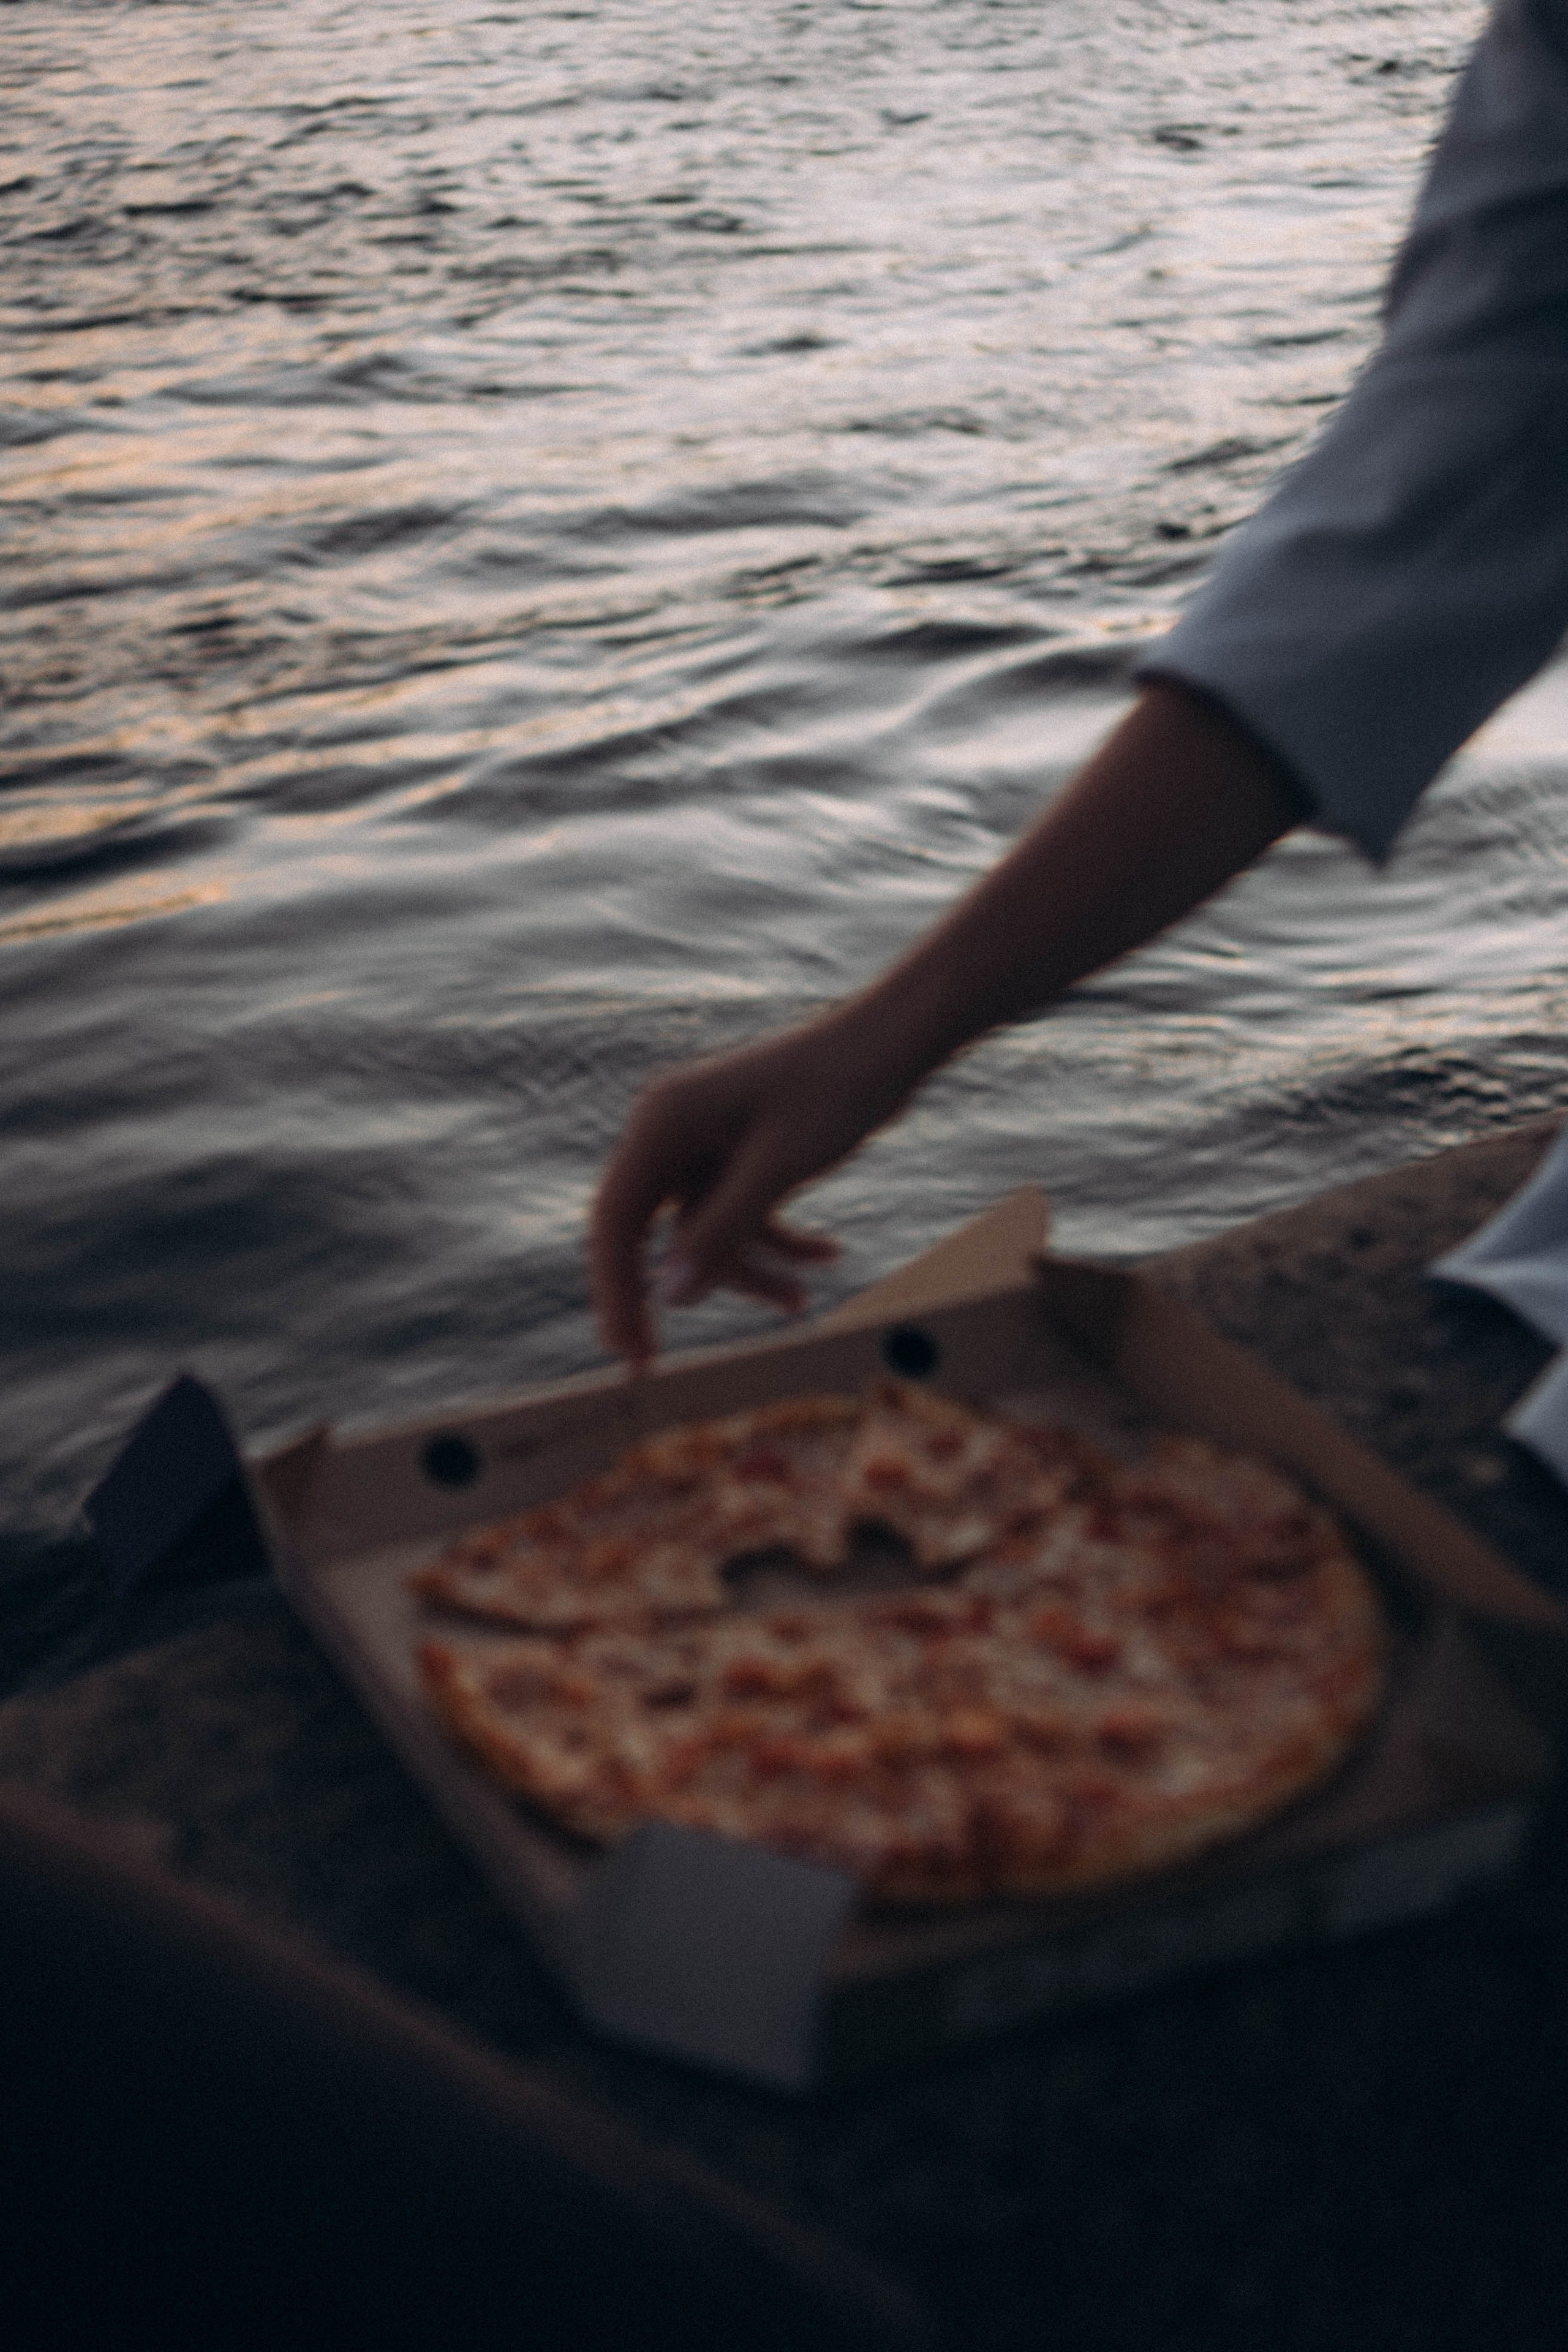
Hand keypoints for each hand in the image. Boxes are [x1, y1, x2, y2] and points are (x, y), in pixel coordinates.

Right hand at [589, 1007, 917, 1364]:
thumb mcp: (779, 1166)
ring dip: (750, 1269)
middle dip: (673, 1292)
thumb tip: (670, 1298)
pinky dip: (778, 1241)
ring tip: (803, 1300)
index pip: (615, 1222)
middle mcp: (672, 1133)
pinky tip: (828, 1254)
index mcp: (662, 1123)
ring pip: (705, 1232)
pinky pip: (741, 1215)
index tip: (627, 1352)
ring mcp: (706, 1145)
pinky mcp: (741, 1155)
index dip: (614, 1290)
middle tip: (657, 1364)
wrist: (892, 1042)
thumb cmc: (836, 1088)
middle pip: (649, 1233)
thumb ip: (722, 1231)